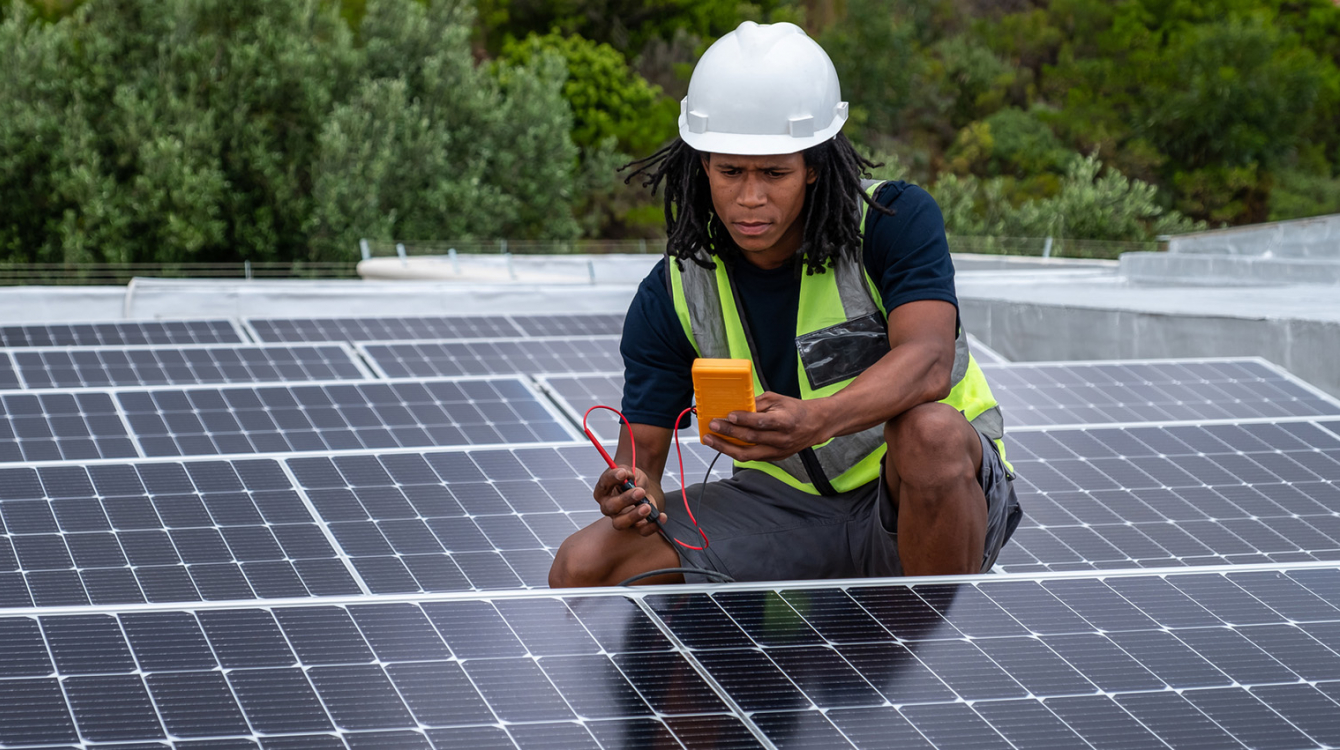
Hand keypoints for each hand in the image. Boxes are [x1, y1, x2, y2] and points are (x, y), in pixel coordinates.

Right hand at [593, 465, 666, 535]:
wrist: (643, 488)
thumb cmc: (632, 480)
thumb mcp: (629, 471)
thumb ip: (626, 472)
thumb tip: (627, 476)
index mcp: (603, 490)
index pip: (604, 484)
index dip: (612, 478)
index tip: (623, 473)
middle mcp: (608, 507)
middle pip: (611, 507)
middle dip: (625, 499)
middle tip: (640, 492)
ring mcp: (620, 519)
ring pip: (621, 523)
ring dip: (634, 516)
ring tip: (647, 507)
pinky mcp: (635, 526)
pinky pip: (641, 531)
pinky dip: (652, 526)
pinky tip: (661, 517)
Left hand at [704, 391, 828, 461]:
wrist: (815, 425)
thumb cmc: (795, 410)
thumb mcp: (777, 399)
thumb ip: (756, 403)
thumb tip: (736, 406)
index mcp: (784, 421)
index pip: (761, 422)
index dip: (744, 419)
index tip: (729, 415)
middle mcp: (781, 439)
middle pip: (750, 438)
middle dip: (728, 432)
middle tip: (712, 425)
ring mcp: (777, 451)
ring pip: (747, 454)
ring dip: (725, 447)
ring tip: (710, 440)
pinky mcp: (774, 458)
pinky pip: (751, 457)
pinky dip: (735, 451)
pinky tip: (722, 445)